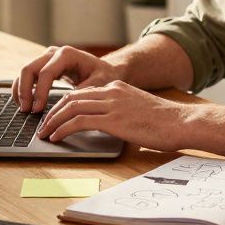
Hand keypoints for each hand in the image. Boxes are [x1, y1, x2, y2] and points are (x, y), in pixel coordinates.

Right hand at [13, 45, 121, 112]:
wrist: (104, 69)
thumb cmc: (104, 75)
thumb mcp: (99, 83)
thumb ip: (84, 91)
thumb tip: (68, 103)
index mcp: (67, 54)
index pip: (46, 73)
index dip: (40, 92)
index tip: (38, 109)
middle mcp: (53, 53)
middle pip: (29, 69)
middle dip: (25, 91)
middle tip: (26, 110)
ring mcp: (46, 58)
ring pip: (25, 72)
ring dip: (21, 91)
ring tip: (24, 110)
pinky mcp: (44, 66)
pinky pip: (28, 77)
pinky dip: (23, 90)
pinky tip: (25, 104)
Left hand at [36, 81, 189, 151]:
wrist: (181, 122)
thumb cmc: (165, 122)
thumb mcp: (139, 110)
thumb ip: (122, 112)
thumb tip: (111, 125)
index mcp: (117, 87)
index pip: (82, 93)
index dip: (64, 105)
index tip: (55, 116)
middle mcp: (111, 91)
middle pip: (71, 98)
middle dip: (53, 112)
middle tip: (43, 125)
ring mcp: (111, 104)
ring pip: (71, 108)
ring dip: (53, 121)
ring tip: (45, 133)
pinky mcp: (113, 120)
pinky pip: (79, 122)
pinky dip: (63, 129)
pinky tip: (57, 138)